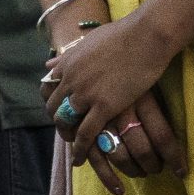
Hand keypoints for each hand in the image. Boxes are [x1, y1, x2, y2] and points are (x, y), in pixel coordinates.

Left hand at [43, 15, 178, 166]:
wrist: (145, 36)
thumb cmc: (123, 35)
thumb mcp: (88, 42)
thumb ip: (68, 56)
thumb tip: (48, 63)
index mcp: (68, 64)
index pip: (50, 90)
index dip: (54, 105)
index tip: (59, 114)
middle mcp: (71, 79)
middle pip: (54, 109)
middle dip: (59, 123)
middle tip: (67, 134)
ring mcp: (85, 93)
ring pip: (66, 123)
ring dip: (67, 139)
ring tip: (73, 150)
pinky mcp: (104, 106)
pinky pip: (85, 133)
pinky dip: (80, 149)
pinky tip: (81, 159)